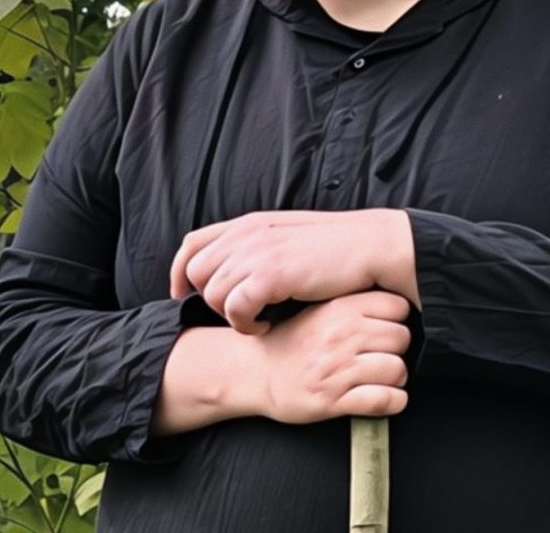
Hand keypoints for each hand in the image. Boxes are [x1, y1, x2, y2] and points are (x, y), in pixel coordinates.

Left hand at [169, 208, 416, 331]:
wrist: (369, 246)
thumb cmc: (334, 248)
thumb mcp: (287, 236)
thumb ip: (258, 245)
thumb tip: (233, 268)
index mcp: (249, 222)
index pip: (191, 243)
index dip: (180, 272)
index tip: (186, 295)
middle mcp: (247, 233)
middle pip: (196, 271)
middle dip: (208, 299)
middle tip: (236, 315)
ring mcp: (258, 252)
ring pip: (212, 293)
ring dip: (230, 315)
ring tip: (258, 321)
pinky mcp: (271, 274)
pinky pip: (234, 308)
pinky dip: (246, 324)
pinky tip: (267, 326)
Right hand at [257, 290, 411, 422]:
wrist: (256, 372)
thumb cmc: (293, 341)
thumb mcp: (321, 309)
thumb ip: (354, 303)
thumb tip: (398, 302)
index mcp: (340, 308)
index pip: (397, 306)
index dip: (399, 318)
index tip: (392, 326)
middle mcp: (341, 335)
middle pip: (401, 337)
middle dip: (399, 349)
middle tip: (386, 355)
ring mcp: (337, 368)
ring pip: (397, 369)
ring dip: (396, 377)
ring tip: (386, 378)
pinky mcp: (333, 400)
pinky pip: (383, 400)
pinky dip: (394, 401)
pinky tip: (387, 398)